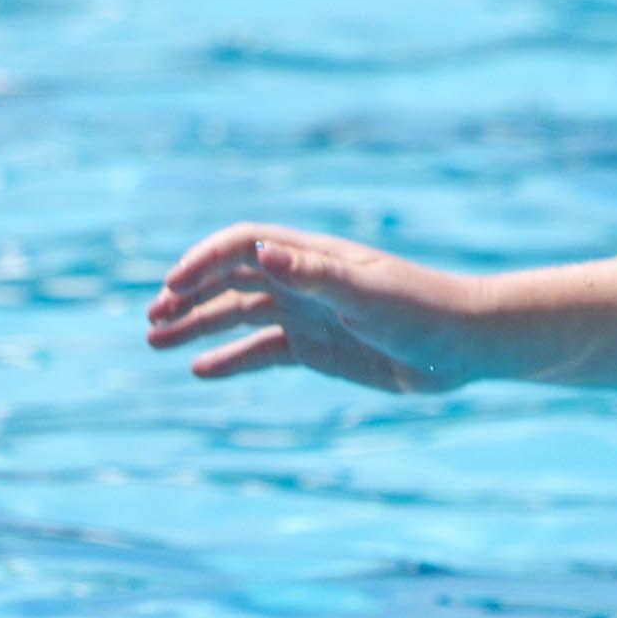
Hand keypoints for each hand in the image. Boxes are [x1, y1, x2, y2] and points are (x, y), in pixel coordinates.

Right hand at [147, 225, 507, 393]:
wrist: (465, 345)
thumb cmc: (423, 310)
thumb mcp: (368, 294)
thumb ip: (315, 274)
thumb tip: (264, 252)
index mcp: (310, 257)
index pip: (242, 247)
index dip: (203, 262)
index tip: (172, 288)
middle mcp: (302, 280)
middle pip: (230, 282)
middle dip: (188, 297)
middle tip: (151, 321)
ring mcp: (307, 314)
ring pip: (238, 317)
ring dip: (197, 326)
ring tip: (155, 342)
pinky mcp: (317, 348)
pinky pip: (261, 352)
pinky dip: (229, 359)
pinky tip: (200, 370)